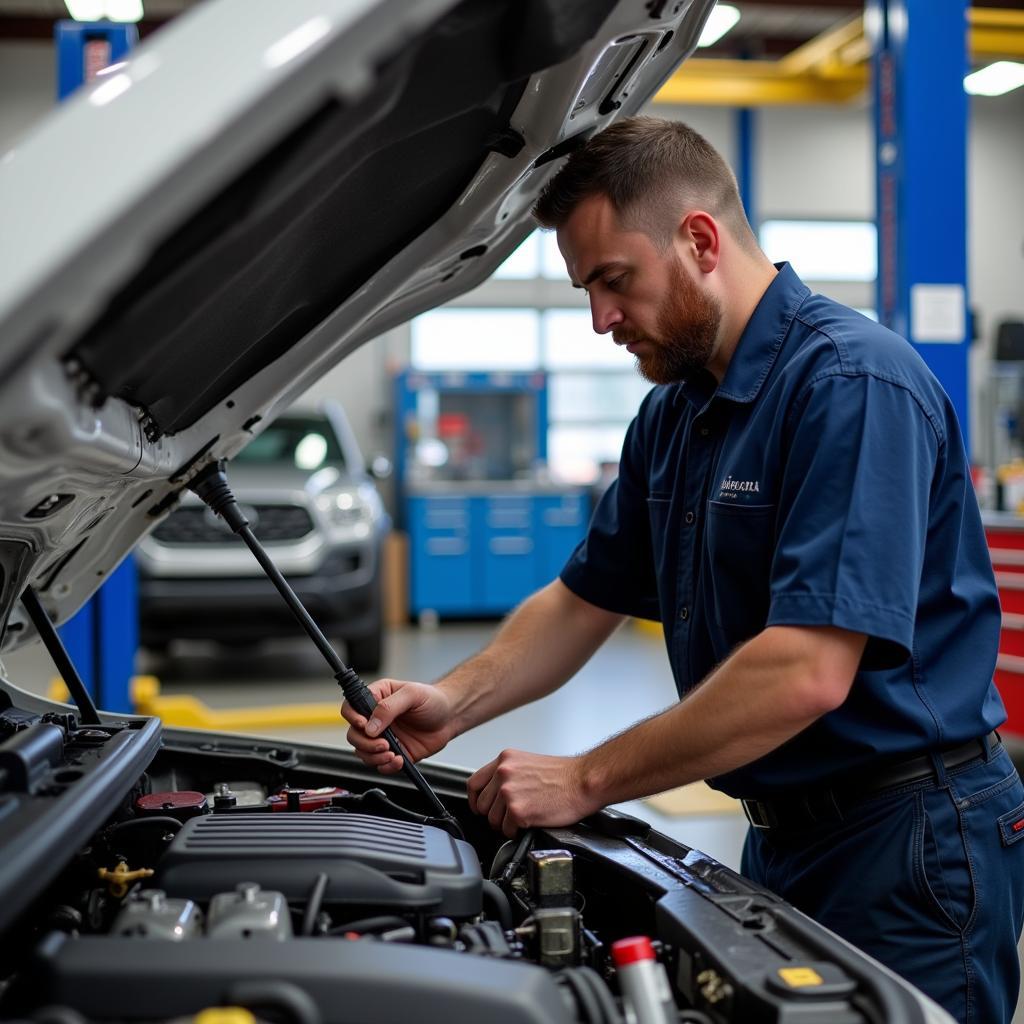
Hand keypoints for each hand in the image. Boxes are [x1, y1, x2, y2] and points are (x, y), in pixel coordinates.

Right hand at [342, 678, 454, 773]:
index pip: (351, 707)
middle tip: (383, 744)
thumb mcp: (412, 694)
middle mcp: (375, 719)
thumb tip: (370, 726)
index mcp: (376, 698)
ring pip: (363, 753)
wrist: (451, 717)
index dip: (352, 718)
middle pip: (353, 735)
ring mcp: (383, 737)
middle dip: (365, 743)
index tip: (364, 725)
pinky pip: (380, 765)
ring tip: (392, 754)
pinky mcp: (393, 752)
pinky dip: (386, 767)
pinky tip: (399, 760)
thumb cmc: (432, 700)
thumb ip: (389, 707)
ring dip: (374, 757)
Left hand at [467, 749, 597, 837]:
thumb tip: (496, 792)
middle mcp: (503, 773)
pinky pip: (507, 830)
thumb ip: (509, 774)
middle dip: (493, 815)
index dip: (475, 800)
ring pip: (492, 820)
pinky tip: (530, 823)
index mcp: (505, 760)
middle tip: (509, 817)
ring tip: (524, 819)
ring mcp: (509, 792)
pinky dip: (516, 832)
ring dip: (506, 825)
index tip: (479, 808)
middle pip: (482, 805)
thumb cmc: (564, 775)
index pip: (474, 783)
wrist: (584, 781)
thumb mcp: (529, 763)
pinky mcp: (518, 811)